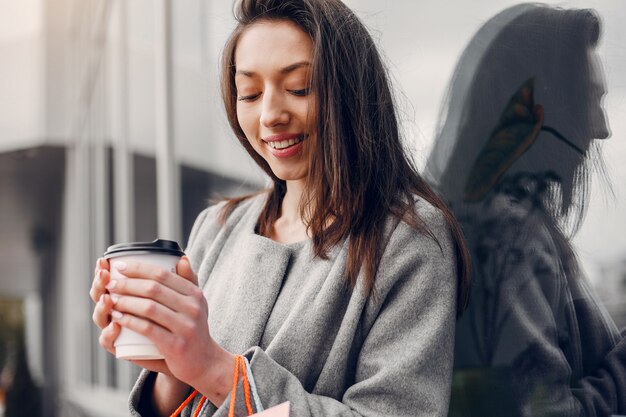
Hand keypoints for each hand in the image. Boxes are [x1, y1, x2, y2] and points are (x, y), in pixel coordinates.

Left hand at [106, 256, 232, 394]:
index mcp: (195, 294)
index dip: (138, 268)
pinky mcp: (176, 345)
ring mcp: (185, 327)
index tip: (119, 266)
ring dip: (125, 301)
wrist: (204, 361)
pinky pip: (147, 329)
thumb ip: (189, 281)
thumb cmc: (194, 329)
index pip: (163, 274)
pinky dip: (129, 321)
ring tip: (111, 300)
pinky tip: (117, 317)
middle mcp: (193, 308)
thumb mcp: (197, 303)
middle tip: (111, 284)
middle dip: (127, 284)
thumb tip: (181, 258)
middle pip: (153, 289)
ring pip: (148, 308)